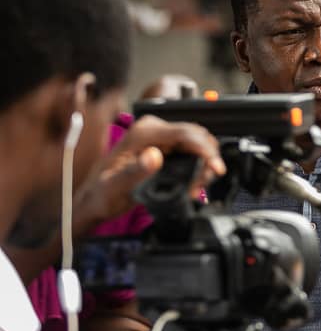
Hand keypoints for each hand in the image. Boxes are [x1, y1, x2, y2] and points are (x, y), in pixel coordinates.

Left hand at [75, 115, 223, 230]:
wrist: (96, 200)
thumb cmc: (102, 194)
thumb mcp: (115, 186)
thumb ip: (134, 171)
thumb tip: (154, 156)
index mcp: (142, 133)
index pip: (186, 133)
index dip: (205, 150)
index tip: (214, 168)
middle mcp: (153, 130)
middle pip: (197, 136)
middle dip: (207, 159)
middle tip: (203, 184)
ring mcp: (161, 137)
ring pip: (199, 143)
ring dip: (205, 164)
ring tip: (197, 187)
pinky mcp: (167, 147)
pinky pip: (193, 151)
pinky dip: (201, 166)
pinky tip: (195, 181)